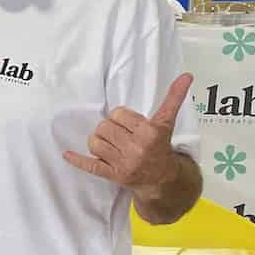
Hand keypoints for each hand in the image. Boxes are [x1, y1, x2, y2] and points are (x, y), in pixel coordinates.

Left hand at [62, 73, 192, 191]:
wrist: (162, 179)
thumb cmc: (161, 146)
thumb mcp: (167, 122)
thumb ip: (174, 97)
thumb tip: (187, 75)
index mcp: (149, 132)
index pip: (118, 114)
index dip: (120, 117)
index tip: (128, 123)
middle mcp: (136, 148)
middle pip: (104, 127)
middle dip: (109, 128)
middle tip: (119, 135)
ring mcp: (123, 163)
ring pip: (94, 143)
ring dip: (98, 141)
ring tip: (109, 144)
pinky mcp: (113, 175)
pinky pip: (91, 166)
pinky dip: (77, 160)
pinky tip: (67, 154)